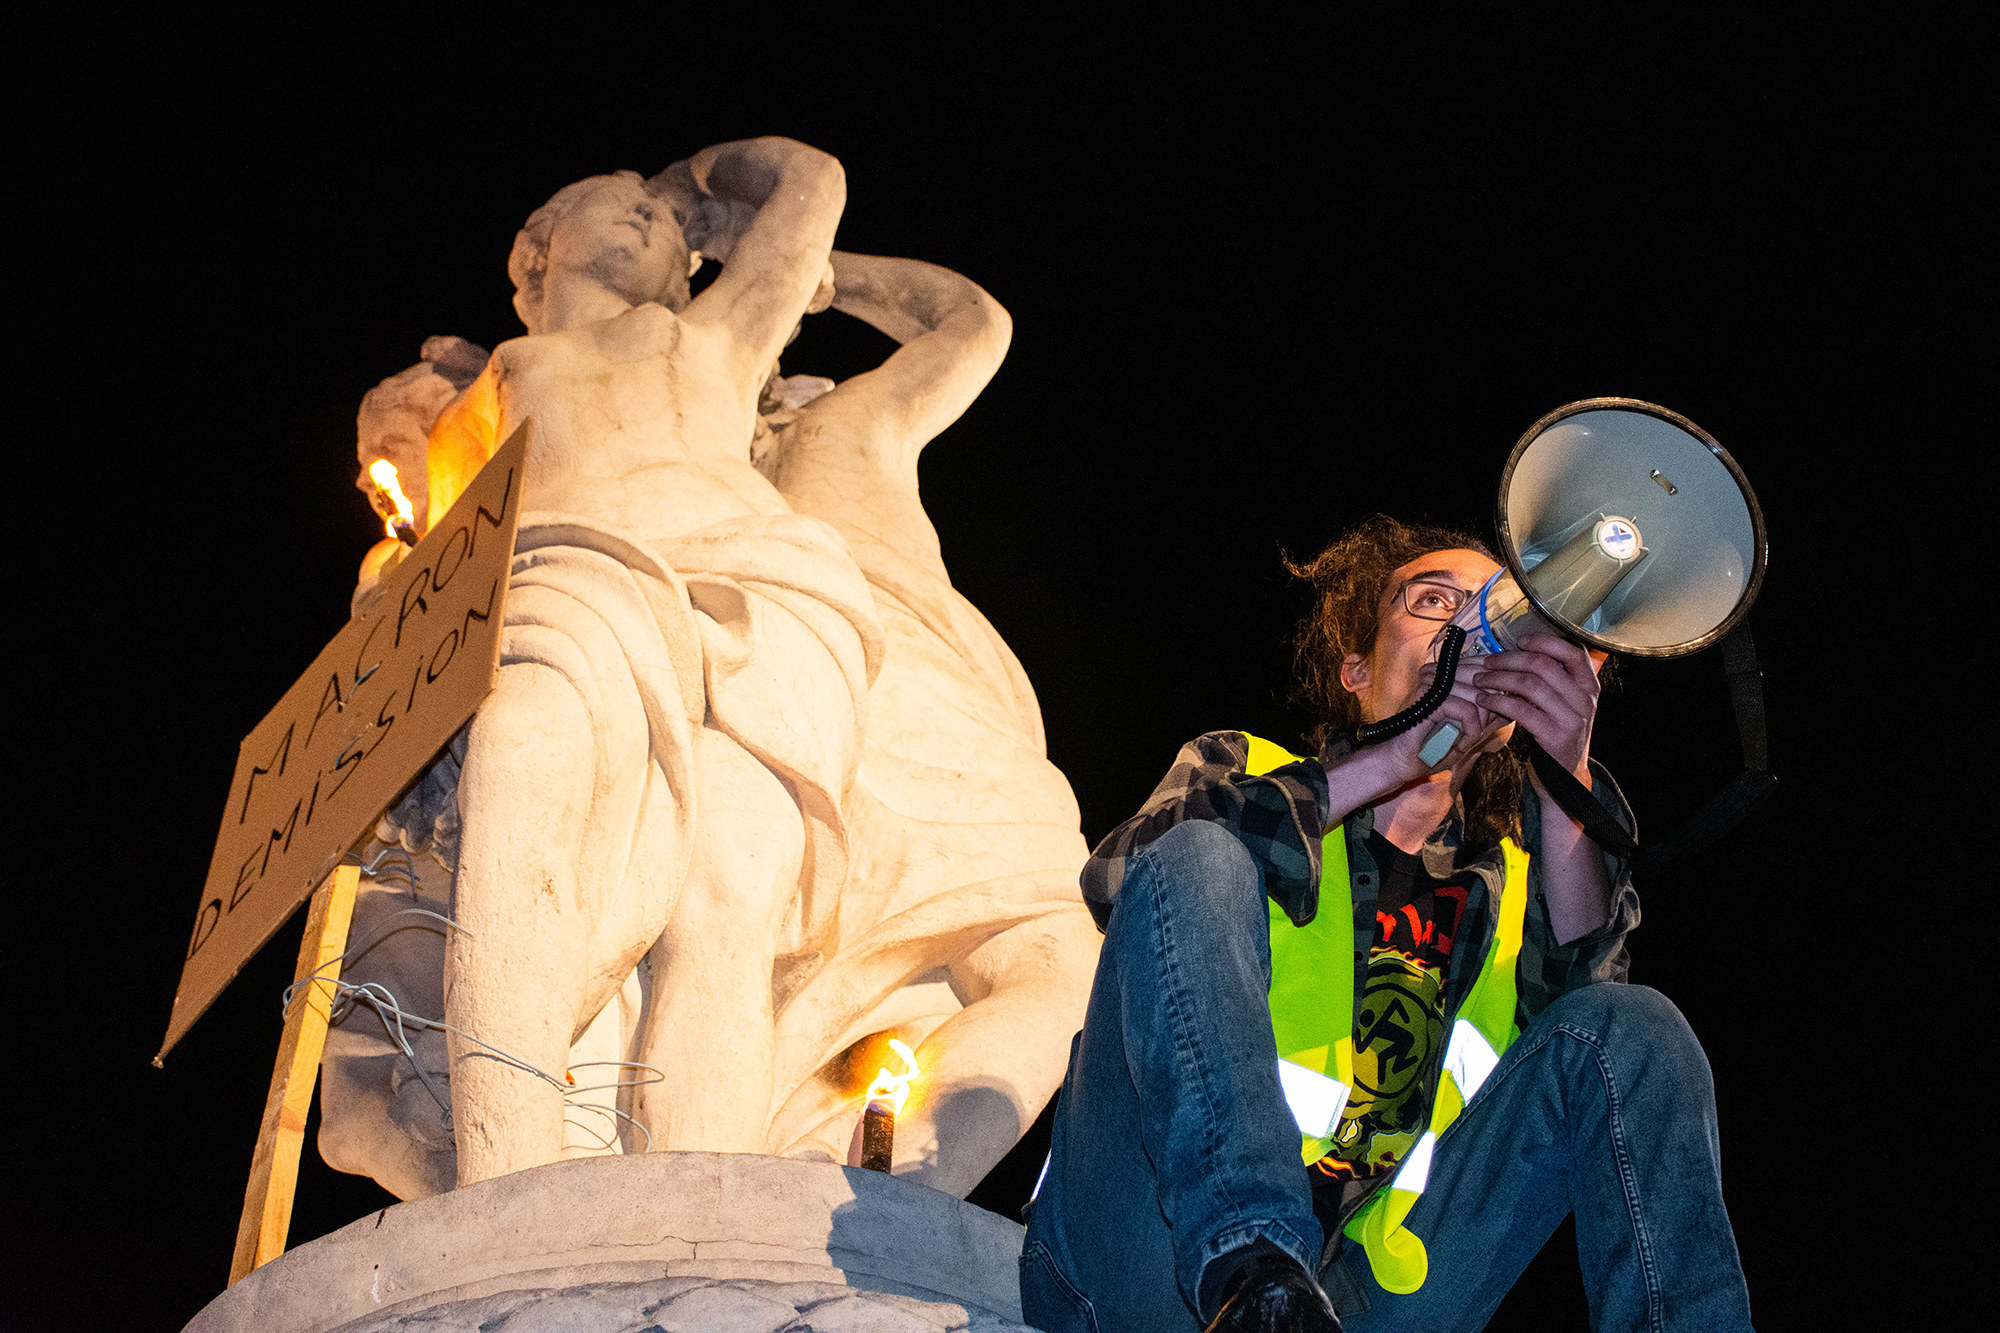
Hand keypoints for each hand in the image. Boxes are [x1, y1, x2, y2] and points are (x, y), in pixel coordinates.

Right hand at [1326, 661, 1507, 811]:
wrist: (1400, 762)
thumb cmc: (1433, 745)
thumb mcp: (1470, 726)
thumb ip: (1490, 710)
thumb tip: (1516, 695)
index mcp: (1446, 672)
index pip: (1485, 666)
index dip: (1497, 691)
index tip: (1491, 716)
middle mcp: (1439, 671)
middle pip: (1487, 680)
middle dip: (1490, 710)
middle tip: (1476, 732)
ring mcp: (1433, 682)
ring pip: (1479, 696)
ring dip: (1479, 726)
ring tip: (1464, 741)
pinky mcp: (1430, 697)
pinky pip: (1468, 710)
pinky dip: (1470, 731)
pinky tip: (1460, 743)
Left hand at [1471, 634, 1604, 784]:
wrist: (1565, 772)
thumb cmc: (1557, 728)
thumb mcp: (1565, 701)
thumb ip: (1553, 677)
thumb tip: (1519, 648)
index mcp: (1590, 685)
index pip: (1573, 652)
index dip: (1544, 642)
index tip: (1520, 640)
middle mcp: (1585, 699)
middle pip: (1544, 665)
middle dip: (1510, 660)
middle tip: (1488, 662)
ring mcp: (1572, 718)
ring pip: (1530, 685)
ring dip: (1499, 679)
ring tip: (1481, 679)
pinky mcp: (1555, 736)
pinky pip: (1521, 710)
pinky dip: (1498, 700)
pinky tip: (1484, 699)